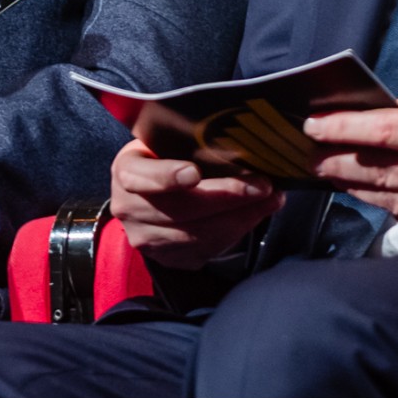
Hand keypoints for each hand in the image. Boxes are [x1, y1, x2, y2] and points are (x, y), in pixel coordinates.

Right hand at [108, 139, 278, 270]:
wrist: (147, 197)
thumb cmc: (164, 159)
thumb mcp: (164, 142)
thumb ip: (187, 142)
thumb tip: (235, 138)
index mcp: (126, 171)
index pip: (143, 176)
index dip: (168, 176)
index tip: (195, 173)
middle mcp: (129, 208)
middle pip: (181, 209)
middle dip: (227, 197)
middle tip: (263, 185)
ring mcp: (147, 238)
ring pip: (198, 234)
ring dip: (241, 217)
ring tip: (270, 199)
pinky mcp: (167, 258)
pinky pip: (206, 250)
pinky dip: (235, 233)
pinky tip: (254, 215)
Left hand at [303, 95, 397, 251]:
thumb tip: (372, 112)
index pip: (383, 130)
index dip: (343, 129)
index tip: (313, 126)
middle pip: (375, 169)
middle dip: (336, 161)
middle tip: (311, 156)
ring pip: (383, 198)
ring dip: (352, 186)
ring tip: (331, 172)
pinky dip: (386, 206)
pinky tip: (376, 195)